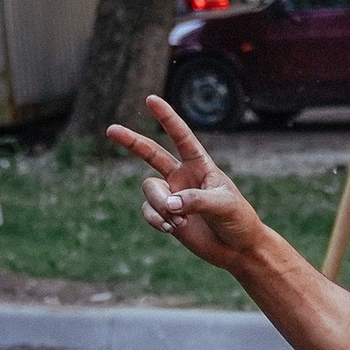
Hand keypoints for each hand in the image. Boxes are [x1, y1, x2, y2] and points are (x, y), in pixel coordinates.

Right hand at [104, 96, 267, 268]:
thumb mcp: (224, 206)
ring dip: (159, 206)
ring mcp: (172, 196)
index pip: (181, 136)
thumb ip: (196, 200)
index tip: (151, 100)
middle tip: (110, 130)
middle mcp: (183, 176)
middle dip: (131, 142)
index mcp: (201, 165)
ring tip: (177, 221)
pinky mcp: (166, 216)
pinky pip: (148, 211)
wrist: (237, 249)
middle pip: (151, 154)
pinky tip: (171, 229)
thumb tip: (169, 203)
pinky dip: (155, 219)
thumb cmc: (238, 220)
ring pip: (150, 190)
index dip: (167, 118)